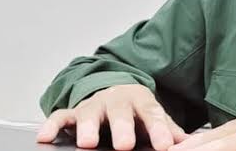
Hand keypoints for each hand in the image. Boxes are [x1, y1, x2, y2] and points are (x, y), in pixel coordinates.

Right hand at [36, 84, 188, 150]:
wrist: (115, 90)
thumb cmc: (135, 111)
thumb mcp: (152, 116)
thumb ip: (168, 129)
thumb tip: (190, 143)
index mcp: (141, 101)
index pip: (152, 115)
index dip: (159, 130)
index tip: (165, 145)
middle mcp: (117, 100)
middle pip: (120, 113)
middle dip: (122, 128)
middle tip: (125, 145)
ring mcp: (94, 105)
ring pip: (90, 113)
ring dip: (88, 127)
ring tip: (88, 143)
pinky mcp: (74, 111)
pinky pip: (61, 116)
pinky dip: (52, 124)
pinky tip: (45, 137)